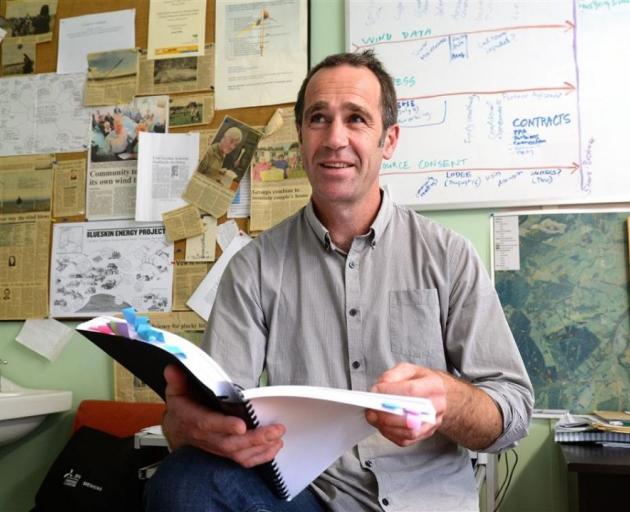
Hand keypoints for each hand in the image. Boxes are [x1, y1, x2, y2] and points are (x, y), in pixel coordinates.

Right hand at [162, 364, 284, 467]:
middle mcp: (206, 438)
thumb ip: (177, 380)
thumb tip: (173, 368)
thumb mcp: (176, 391)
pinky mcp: (225, 453)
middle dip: (255, 438)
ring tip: (279, 437)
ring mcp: (216, 448)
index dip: (224, 426)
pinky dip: (260, 457)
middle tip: (276, 430)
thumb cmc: (182, 407)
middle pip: (230, 443)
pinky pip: (243, 460)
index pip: (208, 425)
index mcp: (193, 420)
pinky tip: (274, 447)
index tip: (241, 425)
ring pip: (239, 454)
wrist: (177, 430)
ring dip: (261, 448)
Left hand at [365, 363, 445, 446]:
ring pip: (408, 431)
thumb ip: (392, 375)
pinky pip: (406, 439)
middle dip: (386, 413)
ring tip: (374, 418)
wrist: (437, 394)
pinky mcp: (425, 433)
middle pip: (410, 414)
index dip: (391, 392)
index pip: (411, 391)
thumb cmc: (421, 381)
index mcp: (434, 385)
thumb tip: (379, 388)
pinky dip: (390, 434)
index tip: (375, 391)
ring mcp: (432, 422)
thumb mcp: (408, 369)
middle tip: (370, 410)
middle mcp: (437, 406)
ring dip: (387, 426)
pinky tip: (382, 425)